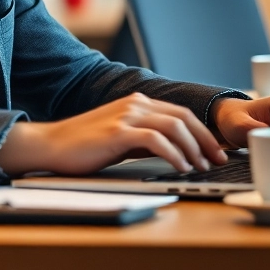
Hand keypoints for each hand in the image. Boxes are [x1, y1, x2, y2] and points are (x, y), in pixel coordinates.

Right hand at [0, 93, 229, 176]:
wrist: (51, 145)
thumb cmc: (84, 145)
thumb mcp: (121, 136)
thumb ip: (145, 137)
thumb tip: (175, 150)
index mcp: (138, 102)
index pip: (181, 114)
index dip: (203, 132)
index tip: (216, 150)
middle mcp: (135, 104)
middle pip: (184, 118)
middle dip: (206, 140)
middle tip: (218, 160)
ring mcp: (127, 116)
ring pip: (174, 127)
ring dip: (193, 149)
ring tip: (200, 167)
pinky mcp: (118, 132)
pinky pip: (156, 140)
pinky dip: (174, 154)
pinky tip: (180, 167)